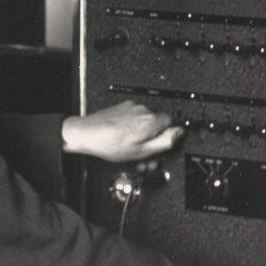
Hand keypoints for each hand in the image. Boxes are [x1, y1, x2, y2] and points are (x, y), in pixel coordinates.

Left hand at [61, 101, 181, 163]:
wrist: (86, 134)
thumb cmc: (109, 143)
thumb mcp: (141, 151)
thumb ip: (164, 142)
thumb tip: (179, 133)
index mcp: (151, 120)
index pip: (172, 124)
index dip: (166, 139)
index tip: (160, 149)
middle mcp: (143, 110)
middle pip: (158, 126)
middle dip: (153, 143)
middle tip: (145, 158)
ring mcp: (131, 108)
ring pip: (145, 124)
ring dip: (142, 138)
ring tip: (132, 153)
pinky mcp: (121, 108)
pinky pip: (133, 119)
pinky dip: (132, 130)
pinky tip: (124, 142)